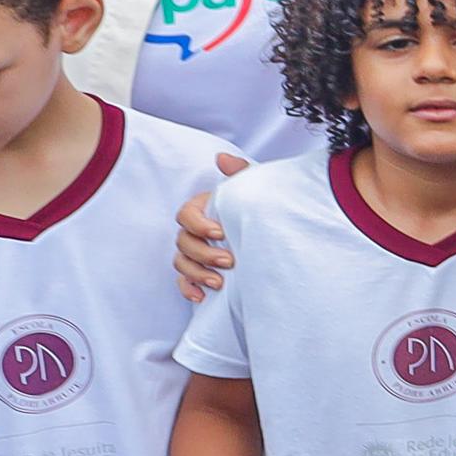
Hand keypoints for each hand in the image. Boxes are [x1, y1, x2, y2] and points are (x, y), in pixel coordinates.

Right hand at [172, 150, 245, 299]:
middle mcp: (195, 232)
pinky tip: (201, 297)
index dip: (198, 225)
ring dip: (197, 273)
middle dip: (203, 253)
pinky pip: (184, 282)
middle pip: (183, 242)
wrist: (274, 237)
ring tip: (220, 283)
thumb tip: (222, 158)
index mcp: (203, 210)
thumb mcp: (254, 191)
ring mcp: (194, 253)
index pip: (186, 215)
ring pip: (181, 262)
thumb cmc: (259, 210)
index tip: (220, 233)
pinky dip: (189, 289)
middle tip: (229, 261)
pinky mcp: (199, 272)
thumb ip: (240, 174)